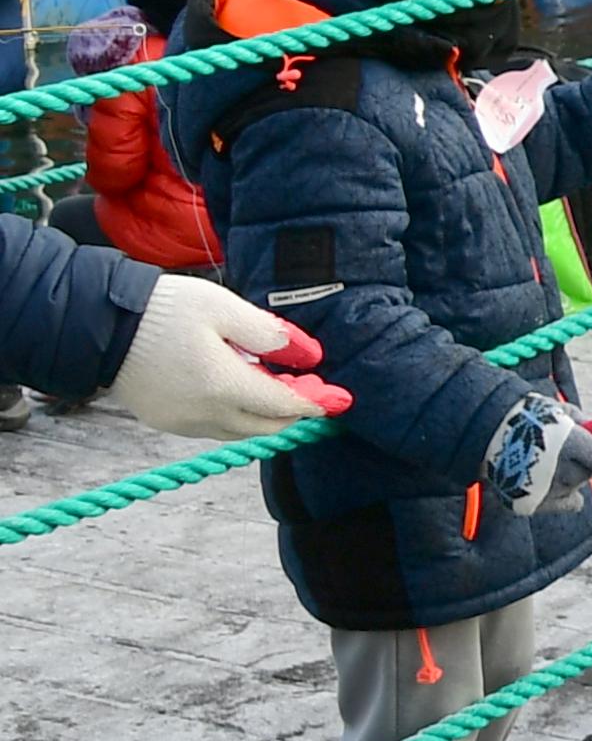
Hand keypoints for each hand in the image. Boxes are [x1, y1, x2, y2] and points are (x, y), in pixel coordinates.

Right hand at [106, 279, 348, 443]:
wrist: (102, 324)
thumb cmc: (166, 310)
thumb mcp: (225, 309)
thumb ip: (271, 334)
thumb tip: (311, 355)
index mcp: (222, 386)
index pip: (283, 406)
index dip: (316, 402)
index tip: (340, 398)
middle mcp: (203, 414)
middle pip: (266, 426)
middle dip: (295, 410)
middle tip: (311, 386)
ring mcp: (181, 422)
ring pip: (240, 430)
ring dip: (265, 413)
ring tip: (277, 383)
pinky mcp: (164, 421)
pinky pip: (214, 427)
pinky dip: (236, 414)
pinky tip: (241, 388)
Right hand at [488, 391, 591, 517]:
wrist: (487, 429)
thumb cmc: (532, 416)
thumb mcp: (567, 413)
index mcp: (575, 446)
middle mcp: (563, 472)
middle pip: (589, 473)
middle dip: (585, 461)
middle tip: (565, 447)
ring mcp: (547, 491)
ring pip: (575, 487)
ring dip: (570, 475)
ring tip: (547, 459)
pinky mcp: (532, 504)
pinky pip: (565, 503)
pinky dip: (563, 496)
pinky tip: (554, 483)